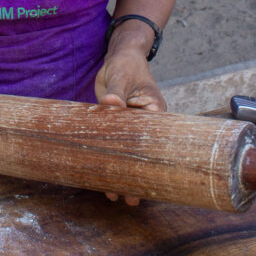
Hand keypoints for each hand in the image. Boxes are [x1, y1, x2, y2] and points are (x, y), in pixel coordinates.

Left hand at [95, 45, 165, 205]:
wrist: (119, 56)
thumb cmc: (126, 64)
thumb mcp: (122, 76)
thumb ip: (116, 90)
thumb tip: (110, 103)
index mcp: (154, 112)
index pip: (153, 144)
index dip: (149, 165)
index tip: (146, 182)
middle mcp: (144, 122)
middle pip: (141, 154)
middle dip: (136, 176)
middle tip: (130, 199)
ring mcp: (130, 125)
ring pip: (127, 153)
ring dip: (120, 171)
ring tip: (114, 195)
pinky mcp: (116, 124)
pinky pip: (113, 144)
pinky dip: (109, 158)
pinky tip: (101, 173)